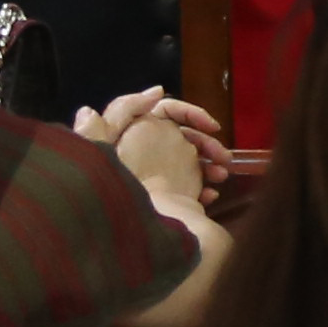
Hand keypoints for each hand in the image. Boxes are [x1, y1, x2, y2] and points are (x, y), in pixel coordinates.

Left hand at [80, 90, 219, 209]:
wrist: (106, 236)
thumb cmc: (102, 189)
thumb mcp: (102, 143)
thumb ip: (122, 112)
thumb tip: (156, 91)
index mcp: (129, 136)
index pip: (165, 111)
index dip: (190, 113)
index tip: (211, 126)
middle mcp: (141, 154)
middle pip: (182, 138)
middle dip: (207, 144)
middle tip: (225, 158)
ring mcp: (152, 179)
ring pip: (189, 162)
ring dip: (210, 166)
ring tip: (222, 177)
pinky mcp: (160, 202)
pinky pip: (186, 188)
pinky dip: (201, 188)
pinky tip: (208, 196)